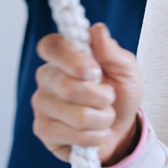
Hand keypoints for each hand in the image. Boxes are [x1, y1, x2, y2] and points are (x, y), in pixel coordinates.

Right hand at [32, 23, 143, 164]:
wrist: (121, 129)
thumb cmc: (120, 94)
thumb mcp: (126, 70)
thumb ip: (112, 51)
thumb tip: (98, 30)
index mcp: (65, 55)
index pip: (50, 46)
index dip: (71, 59)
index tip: (94, 71)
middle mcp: (47, 77)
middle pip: (67, 86)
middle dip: (102, 97)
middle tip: (109, 97)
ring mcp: (42, 104)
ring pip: (75, 116)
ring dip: (102, 119)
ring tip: (105, 116)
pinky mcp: (42, 129)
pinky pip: (71, 136)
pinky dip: (94, 137)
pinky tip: (95, 133)